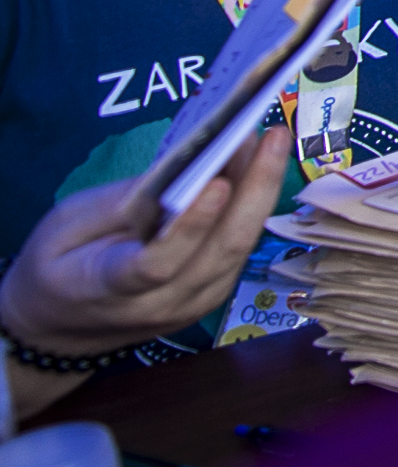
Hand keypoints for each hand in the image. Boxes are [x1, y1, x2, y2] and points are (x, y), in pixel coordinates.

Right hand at [1, 123, 286, 365]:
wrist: (60, 328)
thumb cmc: (57, 268)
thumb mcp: (65, 227)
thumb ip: (121, 202)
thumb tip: (182, 165)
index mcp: (109, 289)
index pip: (158, 263)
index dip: (191, 225)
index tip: (215, 182)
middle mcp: (162, 303)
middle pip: (221, 250)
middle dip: (254, 188)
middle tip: (272, 137)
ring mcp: (193, 303)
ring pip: (240, 247)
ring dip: (260, 191)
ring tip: (269, 141)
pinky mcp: (212, 294)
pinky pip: (240, 247)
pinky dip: (251, 206)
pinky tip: (254, 169)